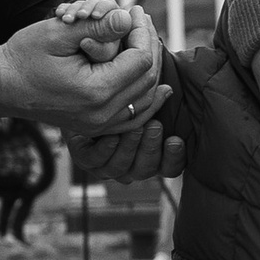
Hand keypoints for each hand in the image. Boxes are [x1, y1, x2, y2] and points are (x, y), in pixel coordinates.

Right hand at [0, 0, 162, 136]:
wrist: (1, 86)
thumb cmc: (24, 56)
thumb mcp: (59, 33)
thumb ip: (97, 26)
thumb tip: (128, 18)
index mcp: (95, 90)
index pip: (140, 59)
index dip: (142, 32)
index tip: (135, 10)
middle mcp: (102, 113)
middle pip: (147, 79)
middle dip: (149, 45)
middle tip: (142, 21)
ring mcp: (99, 125)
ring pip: (144, 99)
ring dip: (152, 69)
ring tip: (147, 41)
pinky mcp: (95, 126)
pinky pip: (133, 118)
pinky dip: (148, 101)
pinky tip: (160, 88)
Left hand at [69, 110, 184, 185]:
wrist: (84, 101)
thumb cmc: (121, 102)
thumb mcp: (141, 101)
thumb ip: (155, 101)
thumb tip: (168, 90)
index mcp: (151, 158)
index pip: (169, 168)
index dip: (174, 158)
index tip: (175, 140)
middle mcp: (131, 167)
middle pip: (145, 169)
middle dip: (151, 147)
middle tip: (154, 126)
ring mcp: (107, 167)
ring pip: (121, 167)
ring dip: (130, 147)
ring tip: (135, 128)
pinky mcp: (85, 159)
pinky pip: (96, 161)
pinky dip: (106, 150)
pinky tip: (111, 136)